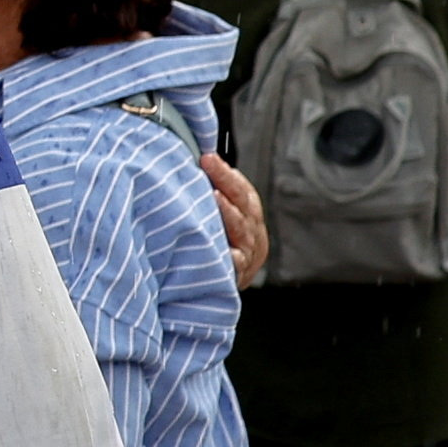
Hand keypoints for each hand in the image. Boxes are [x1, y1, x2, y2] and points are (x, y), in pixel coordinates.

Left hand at [198, 151, 266, 285]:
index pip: (242, 190)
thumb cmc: (217, 246)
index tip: (208, 156)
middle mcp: (252, 231)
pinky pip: (236, 262)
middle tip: (208, 161)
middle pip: (241, 202)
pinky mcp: (238, 273)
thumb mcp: (220, 220)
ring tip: (213, 194)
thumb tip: (195, 164)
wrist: (219, 290)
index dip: (227, 173)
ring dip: (227, 211)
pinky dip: (230, 254)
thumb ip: (213, 196)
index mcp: (249, 215)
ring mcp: (247, 252)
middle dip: (225, 180)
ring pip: (241, 228)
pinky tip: (222, 246)